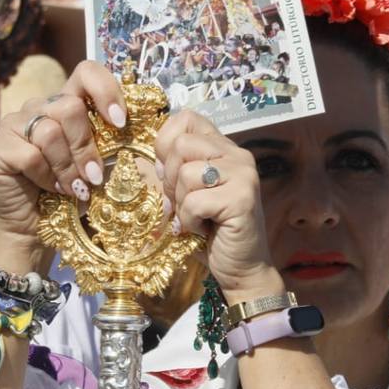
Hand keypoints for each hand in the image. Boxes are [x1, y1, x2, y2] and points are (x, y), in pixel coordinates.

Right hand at [0, 61, 125, 250]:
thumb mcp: (97, 165)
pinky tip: (51, 189)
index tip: (120, 122)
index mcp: (66, 104)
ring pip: (49, 132)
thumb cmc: (71, 193)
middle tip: (93, 176)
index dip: (106, 90)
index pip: (86, 73)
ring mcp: (14, 123)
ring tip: (73, 189)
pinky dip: (47, 177)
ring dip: (67, 167)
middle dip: (86, 146)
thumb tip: (130, 130)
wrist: (36, 226)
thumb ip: (109, 143)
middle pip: (69, 107)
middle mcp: (38, 107)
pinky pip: (30, 155)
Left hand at [155, 111, 282, 302]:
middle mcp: (237, 155)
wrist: (241, 270)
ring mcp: (243, 175)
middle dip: (171, 180)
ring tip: (197, 218)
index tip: (170, 175)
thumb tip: (145, 160)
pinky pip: (194, 201)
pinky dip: (190, 221)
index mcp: (223, 148)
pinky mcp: (242, 198)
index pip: (186, 118)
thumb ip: (170, 173)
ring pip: (186, 174)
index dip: (166, 144)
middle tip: (185, 204)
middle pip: (180, 145)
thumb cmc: (210, 233)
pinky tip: (205, 230)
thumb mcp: (184, 196)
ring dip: (181, 204)